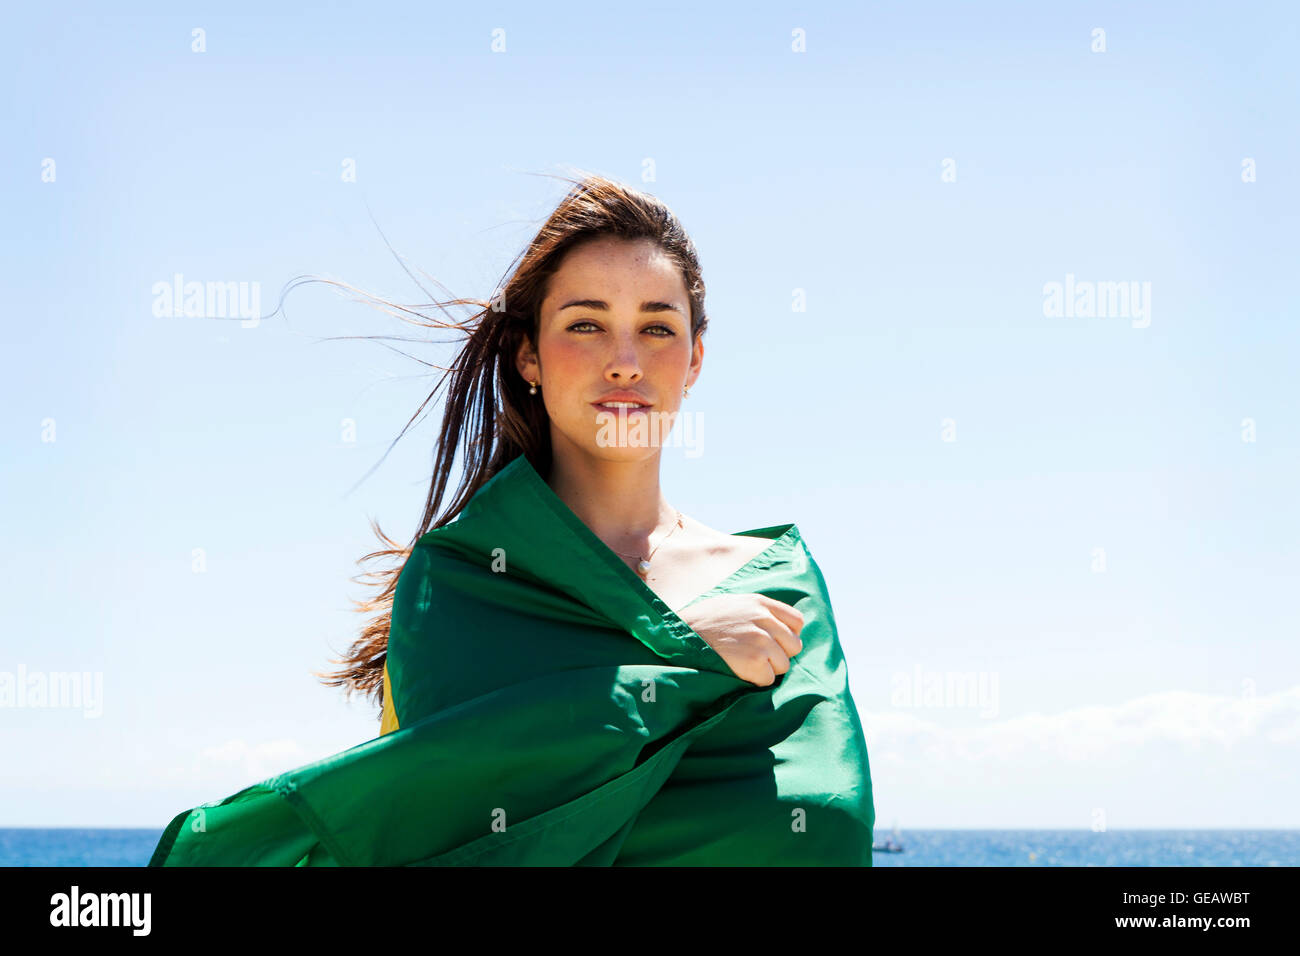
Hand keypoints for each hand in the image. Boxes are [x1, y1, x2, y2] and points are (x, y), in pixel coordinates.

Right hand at [676, 593, 804, 686]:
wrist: (679, 637)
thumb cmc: (702, 623)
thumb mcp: (731, 604)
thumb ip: (757, 612)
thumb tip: (779, 627)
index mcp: (760, 603)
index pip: (797, 621)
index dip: (788, 635)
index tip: (774, 642)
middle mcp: (763, 619)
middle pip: (794, 645)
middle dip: (779, 654)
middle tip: (756, 656)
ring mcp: (760, 640)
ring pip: (784, 665)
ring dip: (767, 669)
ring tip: (743, 662)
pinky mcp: (755, 661)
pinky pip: (768, 679)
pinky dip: (755, 680)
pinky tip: (738, 671)